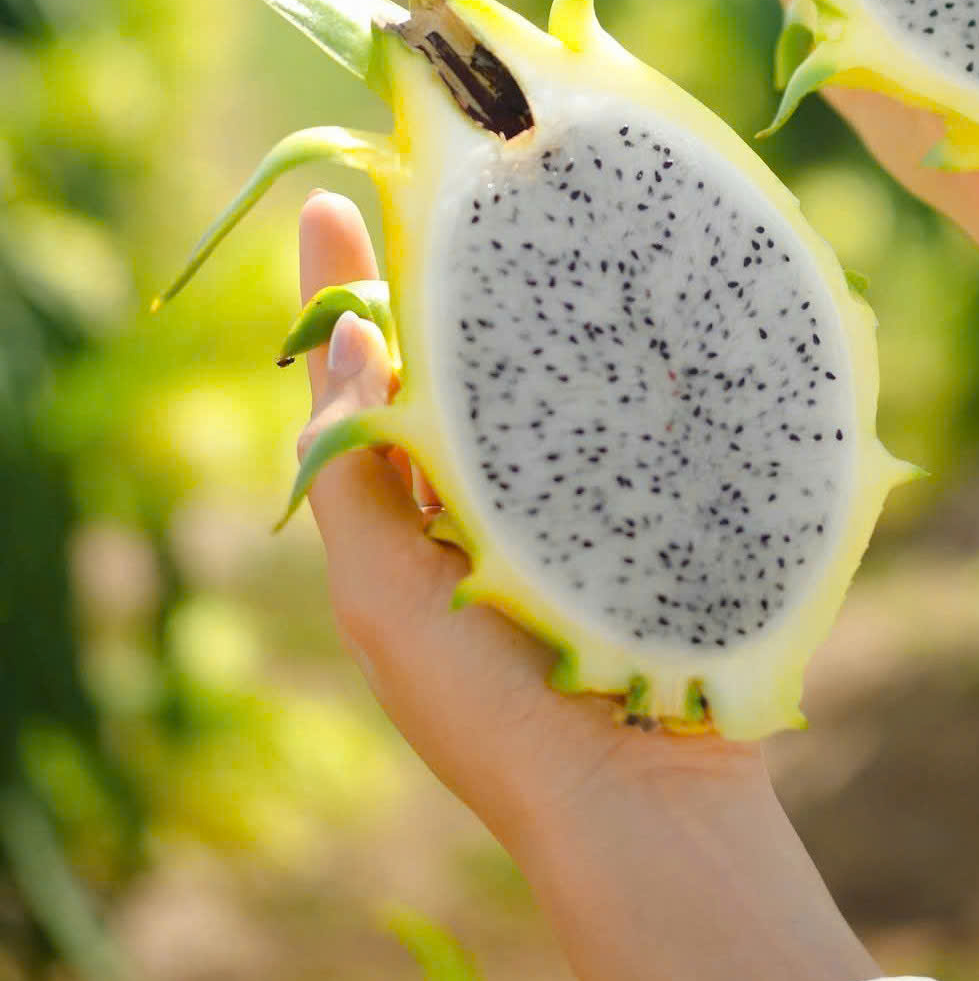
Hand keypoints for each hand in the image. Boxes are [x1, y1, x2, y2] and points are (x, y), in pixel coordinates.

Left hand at [295, 191, 874, 980]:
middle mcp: (478, 499)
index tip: (334, 204)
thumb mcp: (386, 596)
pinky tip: (634, 306)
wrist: (640, 796)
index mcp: (404, 521)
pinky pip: (616, 414)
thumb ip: (353, 476)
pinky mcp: (642, 506)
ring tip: (535, 218)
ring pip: (533, 378)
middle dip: (440, 276)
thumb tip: (336, 340)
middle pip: (446, 362)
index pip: (360, 380)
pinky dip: (611, 361)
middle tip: (448, 184)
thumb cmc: (493, 707)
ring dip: (528, 306)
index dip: (341, 292)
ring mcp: (566, 499)